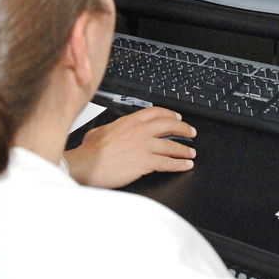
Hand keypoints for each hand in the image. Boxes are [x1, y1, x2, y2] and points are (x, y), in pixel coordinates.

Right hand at [64, 106, 196, 188]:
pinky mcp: (146, 162)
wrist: (87, 164)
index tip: (177, 117)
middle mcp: (140, 131)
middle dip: (183, 128)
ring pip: (172, 145)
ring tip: (191, 153)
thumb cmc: (90, 151)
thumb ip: (111, 128)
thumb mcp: (99, 131)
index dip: (170, 114)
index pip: (155, 112)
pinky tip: (185, 165)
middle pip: (169, 125)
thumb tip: (110, 131)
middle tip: (191, 132)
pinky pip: (168, 163)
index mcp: (129, 121)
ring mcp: (144, 146)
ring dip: (184, 149)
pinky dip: (179, 164)